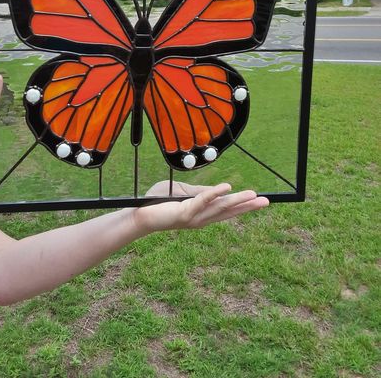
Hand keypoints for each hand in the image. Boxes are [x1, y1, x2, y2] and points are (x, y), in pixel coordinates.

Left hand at [131, 180, 268, 233]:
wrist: (140, 212)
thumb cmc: (159, 202)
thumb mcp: (184, 193)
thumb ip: (199, 192)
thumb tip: (219, 189)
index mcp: (202, 214)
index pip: (226, 209)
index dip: (242, 205)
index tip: (259, 199)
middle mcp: (201, 219)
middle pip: (228, 212)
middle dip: (248, 206)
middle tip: (267, 202)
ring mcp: (194, 218)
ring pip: (220, 208)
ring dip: (237, 201)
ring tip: (253, 196)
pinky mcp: (184, 213)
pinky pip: (202, 200)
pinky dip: (215, 193)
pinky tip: (227, 187)